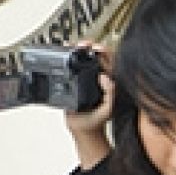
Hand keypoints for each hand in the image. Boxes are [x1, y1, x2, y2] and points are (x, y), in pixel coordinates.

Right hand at [63, 44, 115, 169]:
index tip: (95, 47)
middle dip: (89, 47)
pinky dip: (68, 60)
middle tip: (82, 44)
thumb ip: (110, 94)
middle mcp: (97, 79)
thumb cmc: (97, 121)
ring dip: (77, 52)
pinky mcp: (74, 83)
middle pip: (94, 57)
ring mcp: (86, 80)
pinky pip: (72, 69)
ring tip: (73, 47)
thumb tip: (106, 77)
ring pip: (83, 61)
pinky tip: (65, 55)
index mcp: (108, 82)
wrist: (82, 131)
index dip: (103, 51)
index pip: (108, 61)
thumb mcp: (107, 109)